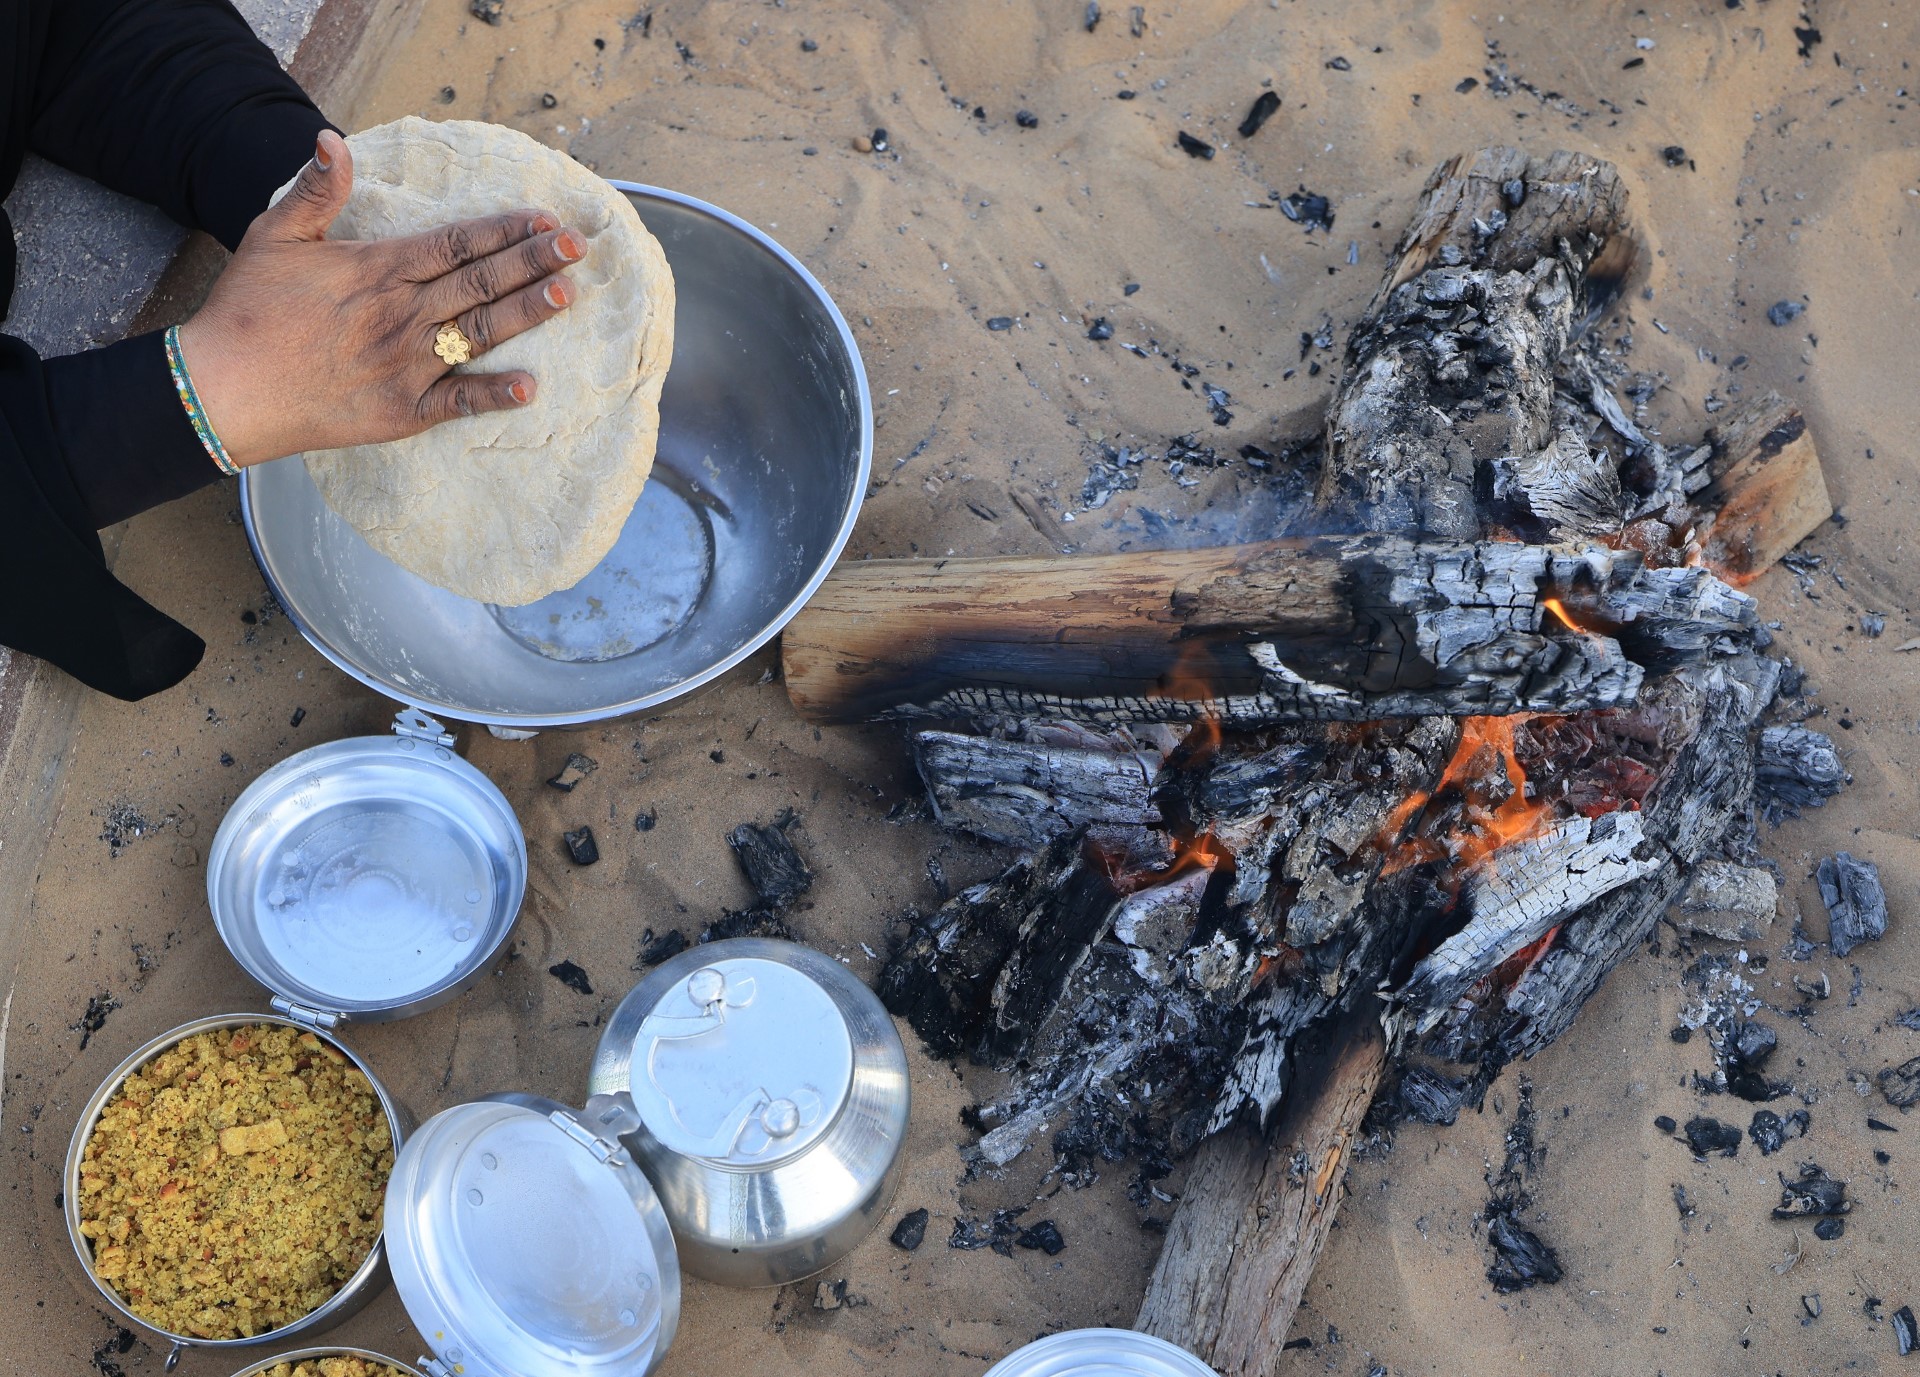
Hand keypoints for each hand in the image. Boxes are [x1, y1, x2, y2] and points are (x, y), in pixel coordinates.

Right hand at [175, 129, 584, 466]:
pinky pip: (456, 403)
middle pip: (481, 282)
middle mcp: (401, 314)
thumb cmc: (247, 310)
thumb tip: (333, 139)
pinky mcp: (401, 411)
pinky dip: (493, 396)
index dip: (504, 230)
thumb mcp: (274, 234)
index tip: (544, 218)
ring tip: (568, 294)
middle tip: (579, 246)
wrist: (222, 388)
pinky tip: (530, 388)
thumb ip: (316, 191)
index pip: (457, 243)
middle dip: (534, 261)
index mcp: (378, 270)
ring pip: (480, 332)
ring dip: (527, 313)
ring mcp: (405, 364)